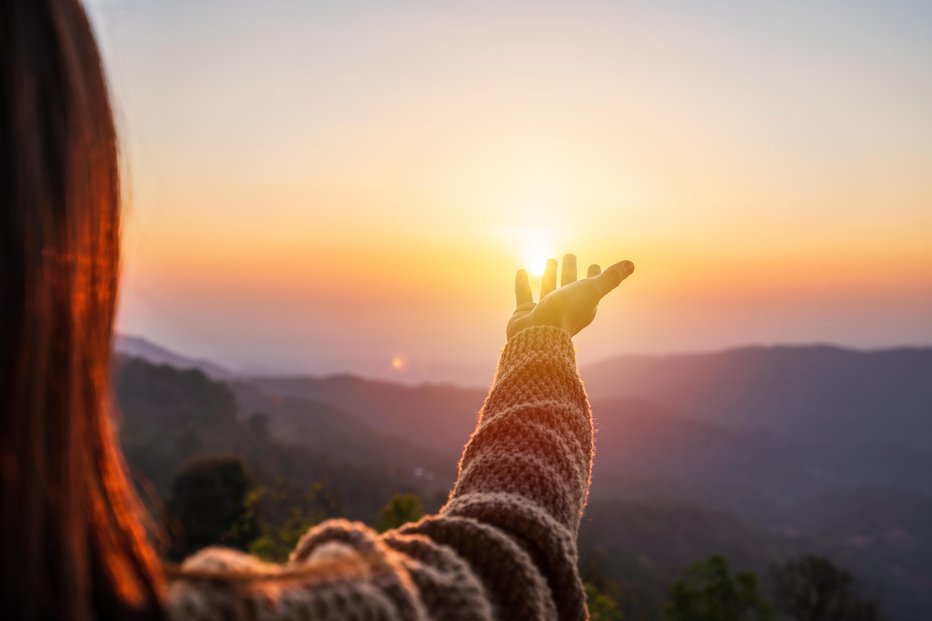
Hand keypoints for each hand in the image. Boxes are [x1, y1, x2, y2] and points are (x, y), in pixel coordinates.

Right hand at [506, 254, 633, 339]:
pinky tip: (521, 270)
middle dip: (570, 271)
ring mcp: (544, 311)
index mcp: (583, 306)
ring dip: (550, 274)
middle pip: (569, 285)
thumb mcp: (591, 291)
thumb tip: (631, 264)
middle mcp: (565, 308)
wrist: (537, 336)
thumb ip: (609, 278)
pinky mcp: (526, 313)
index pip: (591, 287)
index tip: (594, 265)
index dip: (594, 276)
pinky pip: (524, 294)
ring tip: (550, 259)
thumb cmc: (566, 313)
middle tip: (569, 255)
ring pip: (548, 288)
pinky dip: (523, 282)